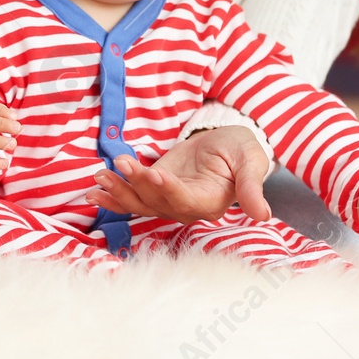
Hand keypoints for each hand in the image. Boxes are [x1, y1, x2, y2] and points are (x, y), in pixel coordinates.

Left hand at [85, 125, 271, 223]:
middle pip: (157, 202)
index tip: (154, 173)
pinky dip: (114, 194)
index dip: (168, 190)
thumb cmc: (241, 150)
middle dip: (135, 185)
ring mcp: (169, 200)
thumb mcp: (250, 161)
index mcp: (210, 203)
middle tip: (117, 166)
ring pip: (140, 203)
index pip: (186, 201)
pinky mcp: (155, 190)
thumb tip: (263, 215)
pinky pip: (133, 197)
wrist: (227, 143)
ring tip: (99, 177)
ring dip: (118, 192)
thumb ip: (252, 187)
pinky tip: (96, 189)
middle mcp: (187, 207)